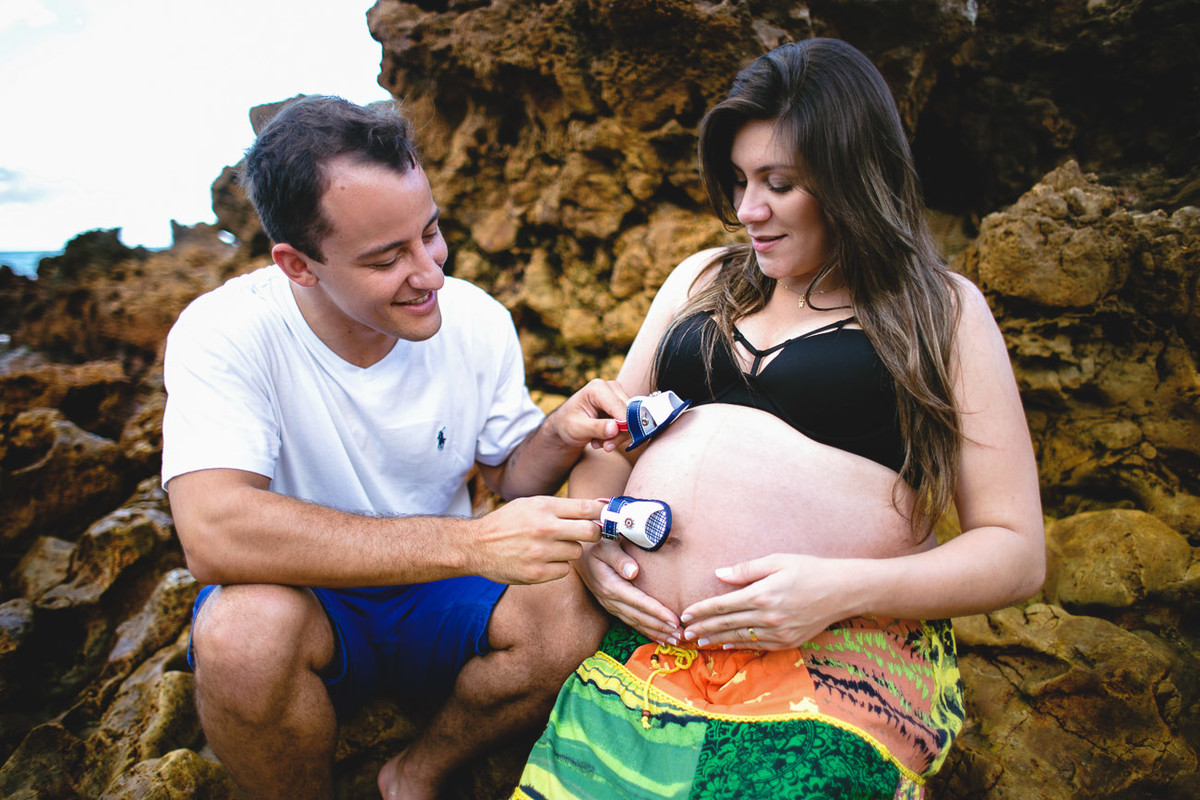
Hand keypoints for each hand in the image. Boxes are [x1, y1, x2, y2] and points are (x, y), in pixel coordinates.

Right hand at [468, 497, 603, 584]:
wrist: (477, 545)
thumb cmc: (508, 522)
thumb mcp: (531, 504)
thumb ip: (561, 507)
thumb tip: (597, 508)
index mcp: (544, 507)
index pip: (587, 508)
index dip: (601, 513)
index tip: (604, 516)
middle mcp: (544, 528)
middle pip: (591, 532)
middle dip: (594, 533)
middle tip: (588, 534)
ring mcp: (541, 552)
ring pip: (577, 552)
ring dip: (570, 550)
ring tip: (552, 546)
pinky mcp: (537, 573)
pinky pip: (564, 570)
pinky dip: (558, 566)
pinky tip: (544, 560)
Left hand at [547, 378, 629, 451]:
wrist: (565, 424)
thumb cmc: (567, 423)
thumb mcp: (578, 429)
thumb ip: (596, 428)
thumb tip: (615, 428)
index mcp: (597, 388)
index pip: (618, 407)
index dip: (623, 425)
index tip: (614, 441)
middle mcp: (611, 388)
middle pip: (628, 413)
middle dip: (618, 434)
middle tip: (605, 447)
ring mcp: (618, 396)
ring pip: (631, 420)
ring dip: (617, 436)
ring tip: (598, 443)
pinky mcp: (621, 406)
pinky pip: (629, 424)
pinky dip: (617, 435)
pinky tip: (602, 438)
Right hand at [576, 540, 681, 642]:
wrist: (577, 552)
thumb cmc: (596, 545)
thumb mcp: (605, 545)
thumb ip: (619, 558)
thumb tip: (633, 572)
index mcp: (610, 585)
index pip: (639, 602)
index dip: (657, 612)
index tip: (675, 620)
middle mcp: (609, 599)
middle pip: (639, 617)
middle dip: (661, 627)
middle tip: (682, 635)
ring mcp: (609, 605)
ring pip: (635, 623)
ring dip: (656, 632)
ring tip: (675, 640)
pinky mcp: (611, 606)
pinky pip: (630, 622)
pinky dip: (646, 630)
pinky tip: (659, 636)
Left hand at [678, 554, 857, 650]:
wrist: (843, 591)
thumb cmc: (809, 570)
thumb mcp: (777, 561)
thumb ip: (746, 570)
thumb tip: (719, 574)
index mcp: (762, 595)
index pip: (723, 605)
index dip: (701, 611)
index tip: (685, 614)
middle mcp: (768, 617)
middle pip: (727, 625)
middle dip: (703, 629)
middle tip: (684, 633)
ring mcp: (779, 632)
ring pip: (740, 638)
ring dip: (717, 640)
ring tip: (699, 642)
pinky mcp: (789, 641)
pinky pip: (757, 646)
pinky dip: (739, 645)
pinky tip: (727, 644)